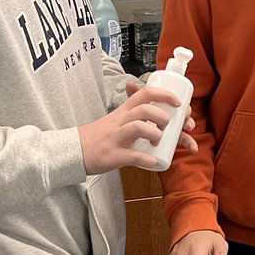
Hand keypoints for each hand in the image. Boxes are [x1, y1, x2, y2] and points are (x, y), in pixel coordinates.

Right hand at [78, 85, 196, 174]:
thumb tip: (160, 107)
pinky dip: (146, 159)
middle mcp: (120, 121)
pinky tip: (153, 161)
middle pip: (144, 109)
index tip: (179, 103)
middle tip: (167, 127)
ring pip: (138, 127)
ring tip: (157, 141)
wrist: (75, 150)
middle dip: (162, 117)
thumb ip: (136, 112)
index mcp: (124, 111)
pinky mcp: (113, 155)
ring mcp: (116, 137)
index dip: (165, 95)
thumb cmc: (101, 135)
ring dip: (155, 134)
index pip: (145, 94)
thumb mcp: (118, 118)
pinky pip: (132, 155)